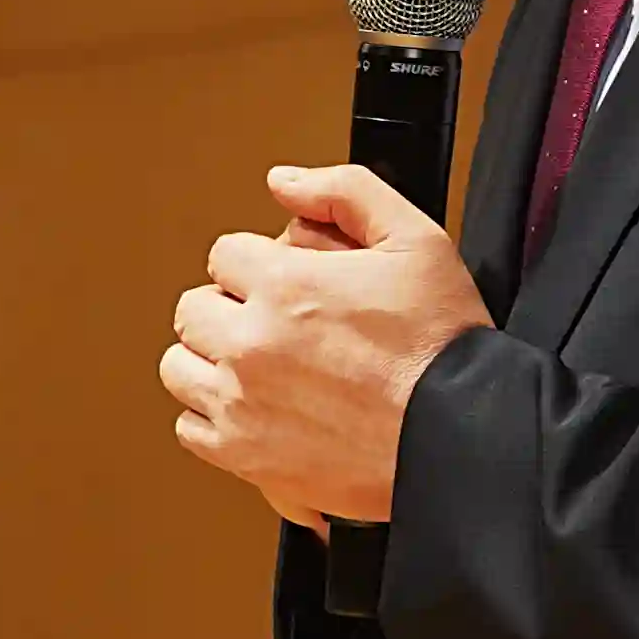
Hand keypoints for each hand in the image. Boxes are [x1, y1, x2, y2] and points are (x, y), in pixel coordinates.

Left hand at [161, 163, 493, 525]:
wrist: (459, 436)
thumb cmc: (442, 346)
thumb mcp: (415, 239)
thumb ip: (345, 191)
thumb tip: (284, 182)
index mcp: (284, 287)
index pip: (224, 254)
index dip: (259, 263)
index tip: (285, 284)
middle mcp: (251, 344)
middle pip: (193, 308)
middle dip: (229, 308)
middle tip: (274, 322)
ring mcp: (242, 403)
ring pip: (179, 366)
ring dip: (211, 359)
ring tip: (258, 364)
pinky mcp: (246, 456)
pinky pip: (191, 428)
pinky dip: (214, 415)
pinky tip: (254, 407)